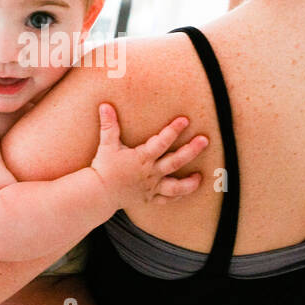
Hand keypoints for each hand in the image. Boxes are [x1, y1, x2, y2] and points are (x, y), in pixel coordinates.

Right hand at [91, 103, 207, 209]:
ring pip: (176, 186)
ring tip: (200, 176)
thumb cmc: (104, 168)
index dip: (174, 130)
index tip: (185, 120)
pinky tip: (186, 190)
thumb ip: (109, 125)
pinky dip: (178, 196)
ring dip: (190, 182)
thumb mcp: (107, 144)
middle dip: (191, 151)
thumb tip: (105, 105)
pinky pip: (167, 199)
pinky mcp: (149, 198)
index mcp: (142, 158)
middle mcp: (150, 173)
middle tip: (205, 140)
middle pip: (175, 162)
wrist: (99, 193)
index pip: (161, 142)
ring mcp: (152, 187)